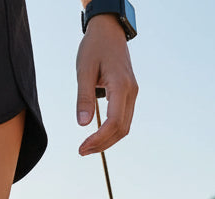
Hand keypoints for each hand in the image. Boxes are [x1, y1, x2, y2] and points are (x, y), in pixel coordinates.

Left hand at [75, 14, 137, 155]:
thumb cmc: (95, 47)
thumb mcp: (84, 71)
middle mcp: (131, 92)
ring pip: (124, 127)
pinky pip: (123, 119)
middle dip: (102, 144)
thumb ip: (83, 98)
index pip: (114, 122)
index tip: (82, 148)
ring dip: (107, 141)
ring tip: (88, 147)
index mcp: (121, 86)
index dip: (99, 139)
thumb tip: (82, 124)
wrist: (109, 31)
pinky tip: (97, 136)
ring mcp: (132, 93)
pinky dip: (111, 131)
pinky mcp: (129, 94)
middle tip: (82, 151)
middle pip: (121, 129)